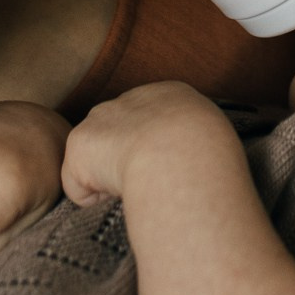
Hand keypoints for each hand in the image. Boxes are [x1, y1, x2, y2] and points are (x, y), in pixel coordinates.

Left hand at [62, 81, 236, 204]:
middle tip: (147, 183)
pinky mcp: (79, 144)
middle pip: (119, 136)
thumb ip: (197, 140)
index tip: (166, 170)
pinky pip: (80, 188)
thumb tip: (195, 162)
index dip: (155, 152)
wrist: (179, 155)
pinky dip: (94, 199)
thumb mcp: (215, 139)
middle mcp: (131, 99)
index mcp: (171, 95)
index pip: (153, 123)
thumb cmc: (208, 157)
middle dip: (124, 161)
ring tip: (136, 188)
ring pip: (96, 161)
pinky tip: (119, 193)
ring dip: (109, 180)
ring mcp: (101, 118)